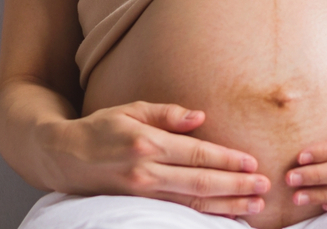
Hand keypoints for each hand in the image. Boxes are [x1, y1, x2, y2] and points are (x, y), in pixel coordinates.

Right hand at [37, 101, 270, 217]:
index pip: (198, 154)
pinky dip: (203, 216)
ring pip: (192, 203)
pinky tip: (224, 216)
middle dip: (236, 186)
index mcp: (148, 143)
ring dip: (226, 205)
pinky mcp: (137, 206)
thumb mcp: (132, 109)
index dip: (228, 160)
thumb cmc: (100, 127)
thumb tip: (201, 117)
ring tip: (254, 206)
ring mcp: (141, 193)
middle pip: (200, 182)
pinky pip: (177, 213)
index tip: (253, 163)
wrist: (62, 157)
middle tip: (264, 187)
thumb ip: (168, 113)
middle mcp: (146, 172)